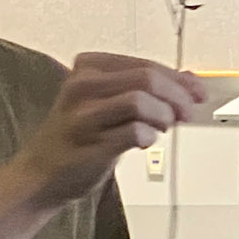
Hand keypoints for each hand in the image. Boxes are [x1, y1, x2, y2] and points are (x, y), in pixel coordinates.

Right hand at [20, 52, 208, 208]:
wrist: (41, 175)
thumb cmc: (76, 138)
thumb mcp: (107, 102)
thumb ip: (144, 89)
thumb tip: (188, 80)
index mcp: (88, 67)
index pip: (145, 64)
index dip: (178, 79)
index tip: (198, 91)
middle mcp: (82, 86)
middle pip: (147, 78)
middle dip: (177, 96)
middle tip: (188, 112)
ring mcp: (84, 115)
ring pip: (141, 101)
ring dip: (163, 116)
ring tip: (162, 127)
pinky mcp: (90, 144)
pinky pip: (134, 132)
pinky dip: (148, 136)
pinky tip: (145, 142)